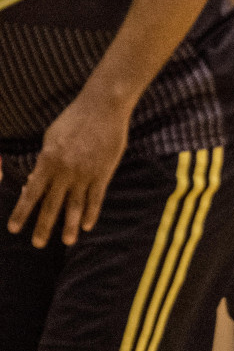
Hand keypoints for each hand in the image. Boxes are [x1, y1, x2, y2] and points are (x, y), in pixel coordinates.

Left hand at [8, 92, 130, 246]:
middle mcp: (64, 171)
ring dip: (69, 226)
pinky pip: (96, 197)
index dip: (22, 212)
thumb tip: (35, 180)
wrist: (103, 106)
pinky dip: (92, 212)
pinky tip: (88, 225)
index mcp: (48, 161)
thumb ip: (44, 160)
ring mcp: (85, 173)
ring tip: (67, 242)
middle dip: (43, 226)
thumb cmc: (74, 118)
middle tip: (38, 244)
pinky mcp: (103, 171)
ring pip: (75, 205)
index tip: (13, 229)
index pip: (31, 193)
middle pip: (52, 204)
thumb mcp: (51, 138)